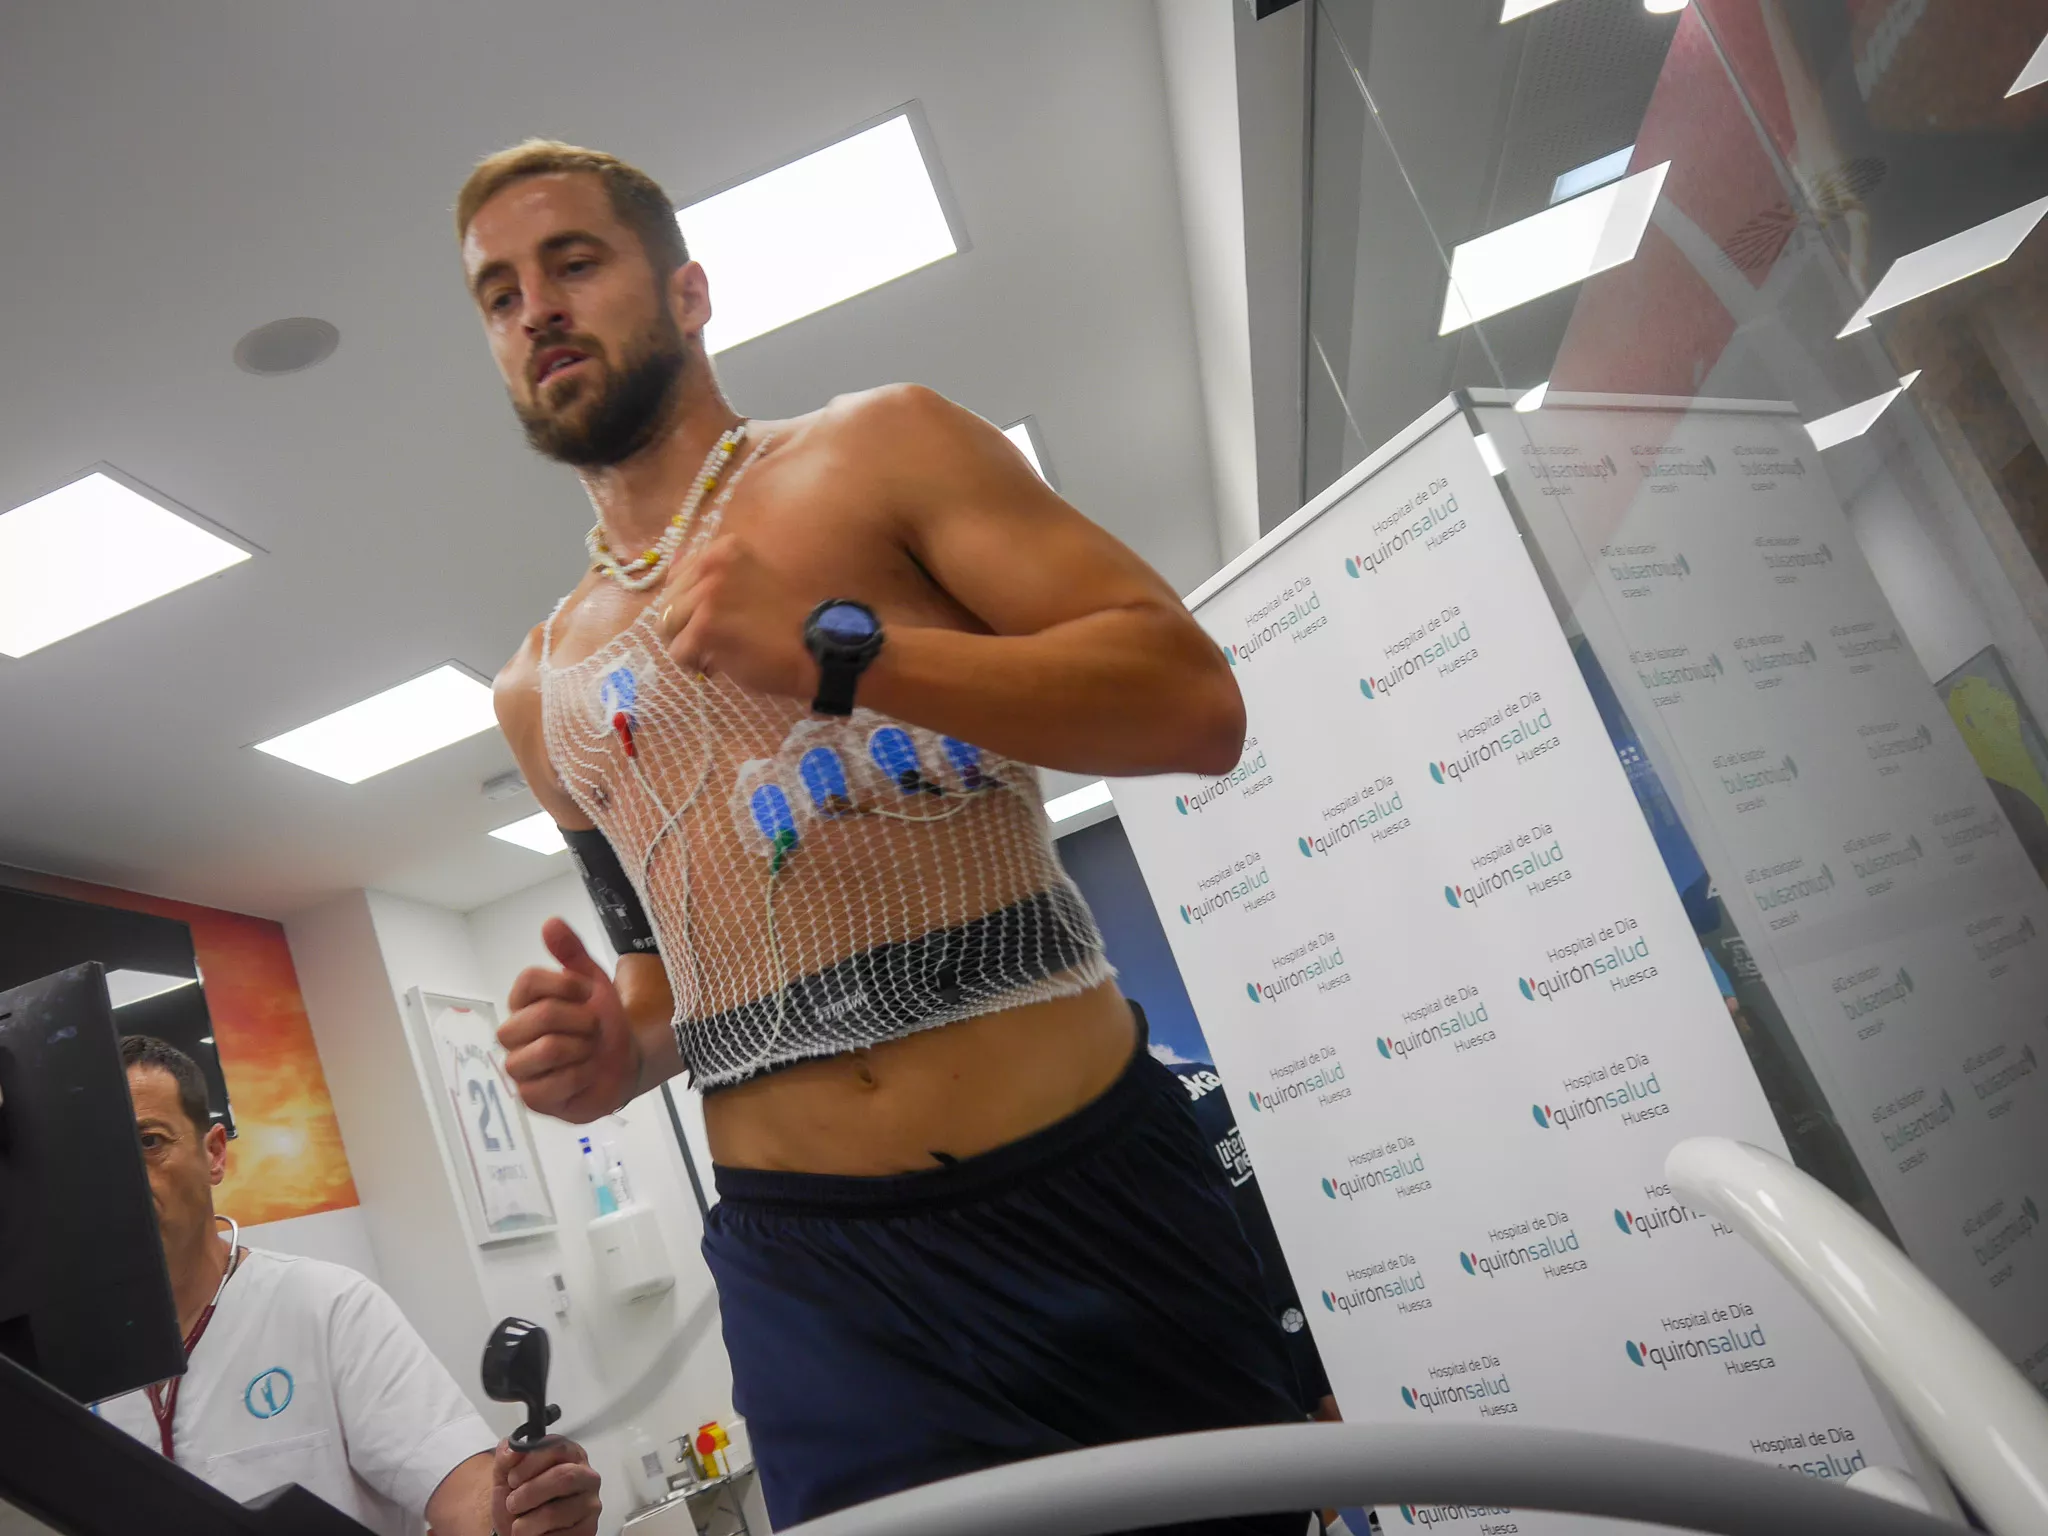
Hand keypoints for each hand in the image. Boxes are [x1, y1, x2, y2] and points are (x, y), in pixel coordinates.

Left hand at [491, 1436, 600, 1535]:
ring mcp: (590, 1505)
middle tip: (512, 1504)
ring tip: (518, 1525)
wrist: (517, 1529)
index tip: (512, 1478)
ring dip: (527, 1523)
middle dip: (530, 1493)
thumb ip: (506, 1457)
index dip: (530, 1463)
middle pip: (564, 1477)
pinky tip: (534, 1534)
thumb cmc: (517, 1499)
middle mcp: (586, 1477)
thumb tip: (512, 1450)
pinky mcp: (587, 1530)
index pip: (557, 1448)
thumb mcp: (505, 1475)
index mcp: (570, 1455)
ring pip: (556, 1513)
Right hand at [499, 919, 642, 1122]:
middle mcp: (513, 1033)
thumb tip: (550, 922)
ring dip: (584, 1049)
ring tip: (589, 1052)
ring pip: (549, 1049)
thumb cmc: (601, 1020)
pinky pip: (555, 1084)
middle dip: (583, 1021)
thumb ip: (571, 952)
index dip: (567, 985)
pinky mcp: (531, 1098)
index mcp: (523, 1002)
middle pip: (543, 1015)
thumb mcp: (593, 981)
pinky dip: (582, 1076)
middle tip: (593, 1028)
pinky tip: (586, 1075)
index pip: (529, 981)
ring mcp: (519, 1068)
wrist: (625, 1060)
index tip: (588, 994)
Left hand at [655, 534, 815, 698]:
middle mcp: (712, 564)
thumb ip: (711, 573)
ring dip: (687, 645)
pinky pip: (678, 652)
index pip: (677, 576)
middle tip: (715, 641)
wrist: (815, 647)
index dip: (689, 604)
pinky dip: (693, 664)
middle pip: (667, 601)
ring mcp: (707, 595)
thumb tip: (672, 562)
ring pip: (666, 627)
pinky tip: (718, 664)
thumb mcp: (748, 580)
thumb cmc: (785, 619)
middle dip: (684, 626)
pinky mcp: (705, 627)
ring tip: (716, 652)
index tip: (715, 618)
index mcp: (723, 549)